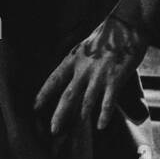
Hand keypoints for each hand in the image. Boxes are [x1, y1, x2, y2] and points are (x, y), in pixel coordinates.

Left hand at [35, 15, 148, 138]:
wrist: (126, 26)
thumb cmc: (106, 38)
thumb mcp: (84, 48)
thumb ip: (78, 63)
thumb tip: (72, 77)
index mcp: (72, 60)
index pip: (53, 81)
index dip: (43, 95)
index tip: (34, 107)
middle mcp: (81, 69)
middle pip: (66, 96)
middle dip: (58, 115)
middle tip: (52, 131)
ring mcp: (98, 75)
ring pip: (85, 101)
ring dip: (80, 117)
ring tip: (75, 132)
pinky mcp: (115, 78)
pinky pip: (107, 100)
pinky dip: (103, 114)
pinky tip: (100, 126)